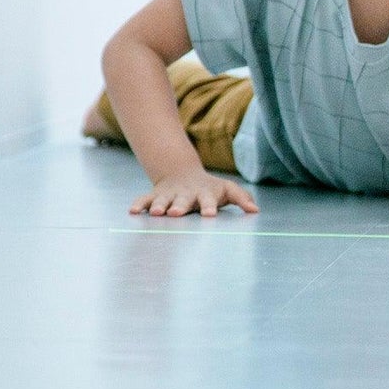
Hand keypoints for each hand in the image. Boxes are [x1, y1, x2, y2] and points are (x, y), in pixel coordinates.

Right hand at [130, 170, 258, 217]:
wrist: (182, 173)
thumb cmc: (210, 188)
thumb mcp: (227, 190)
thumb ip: (241, 198)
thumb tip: (255, 210)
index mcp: (205, 194)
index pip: (209, 200)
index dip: (209, 207)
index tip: (209, 215)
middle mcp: (186, 194)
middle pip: (184, 201)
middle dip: (180, 206)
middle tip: (177, 213)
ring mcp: (170, 195)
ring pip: (163, 201)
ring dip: (159, 207)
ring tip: (156, 213)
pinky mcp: (155, 196)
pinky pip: (144, 199)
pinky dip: (139, 204)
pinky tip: (133, 211)